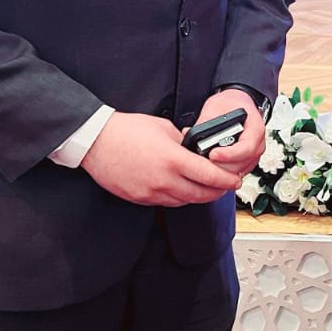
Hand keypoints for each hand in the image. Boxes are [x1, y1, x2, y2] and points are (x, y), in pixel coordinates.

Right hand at [80, 111, 241, 206]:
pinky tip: (183, 188)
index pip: (209, 176)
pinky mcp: (140, 199)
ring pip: (184, 202)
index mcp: (173, 160)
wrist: (96, 142)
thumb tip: (195, 147)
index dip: (226, 180)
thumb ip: (184, 140)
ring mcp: (151, 192)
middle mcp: (164, 180)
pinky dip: (179, 197)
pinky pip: (167, 203)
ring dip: (198, 196)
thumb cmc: (127, 131)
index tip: (235, 179)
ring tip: (206, 187)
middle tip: (225, 185)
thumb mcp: (164, 128)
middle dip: (217, 192)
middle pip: (200, 195)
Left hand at [195, 88, 266, 175]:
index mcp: (255, 128)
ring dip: (219, 171)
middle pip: (241, 164)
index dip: (228, 154)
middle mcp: (257, 144)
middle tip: (202, 161)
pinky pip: (235, 173)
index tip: (212, 153)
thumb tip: (190, 135)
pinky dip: (221, 172)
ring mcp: (252, 155)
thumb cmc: (232, 103)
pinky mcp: (245, 163)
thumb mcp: (217, 106)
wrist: (238, 103)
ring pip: (237, 172)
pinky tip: (209, 165)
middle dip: (220, 166)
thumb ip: (205, 123)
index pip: (246, 148)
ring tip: (203, 163)